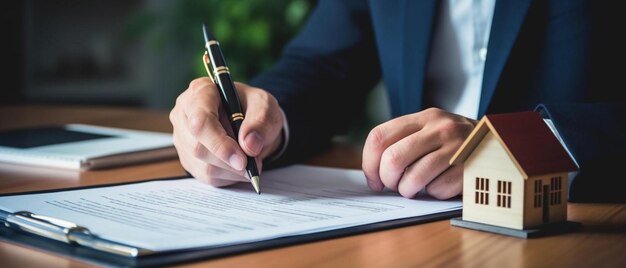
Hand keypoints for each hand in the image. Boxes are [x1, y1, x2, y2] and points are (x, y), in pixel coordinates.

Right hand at [170, 78, 283, 186]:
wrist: (250, 121)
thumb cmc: (253, 107)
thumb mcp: (265, 105)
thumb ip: (261, 122)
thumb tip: (249, 144)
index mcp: (200, 91)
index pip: (200, 121)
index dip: (219, 143)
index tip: (242, 160)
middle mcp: (185, 113)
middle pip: (198, 147)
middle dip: (229, 161)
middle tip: (253, 163)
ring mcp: (183, 137)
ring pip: (203, 164)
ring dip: (231, 169)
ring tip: (250, 162)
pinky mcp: (188, 157)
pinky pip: (206, 175)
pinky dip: (228, 175)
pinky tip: (239, 166)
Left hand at [362, 108, 476, 198]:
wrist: (499, 143)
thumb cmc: (454, 143)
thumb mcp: (430, 130)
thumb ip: (403, 141)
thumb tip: (373, 172)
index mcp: (424, 117)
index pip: (379, 137)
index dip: (369, 163)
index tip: (374, 179)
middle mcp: (439, 128)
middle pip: (392, 159)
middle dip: (387, 180)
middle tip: (394, 186)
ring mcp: (456, 147)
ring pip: (413, 179)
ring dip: (409, 190)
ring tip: (416, 188)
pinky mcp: (470, 168)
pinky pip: (437, 190)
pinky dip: (435, 194)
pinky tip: (443, 184)